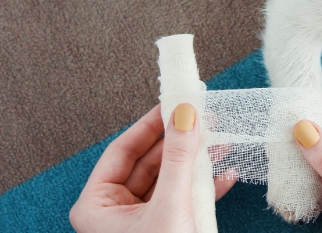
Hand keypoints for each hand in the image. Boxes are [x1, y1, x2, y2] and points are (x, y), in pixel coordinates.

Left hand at [70, 104, 236, 232]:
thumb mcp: (171, 206)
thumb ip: (178, 158)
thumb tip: (184, 115)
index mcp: (97, 206)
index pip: (123, 150)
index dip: (150, 124)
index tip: (173, 102)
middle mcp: (114, 213)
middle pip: (149, 162)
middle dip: (179, 141)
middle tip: (201, 116)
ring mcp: (140, 223)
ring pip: (168, 179)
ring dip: (195, 162)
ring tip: (219, 142)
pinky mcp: (164, 230)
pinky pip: (181, 199)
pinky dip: (203, 186)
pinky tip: (224, 176)